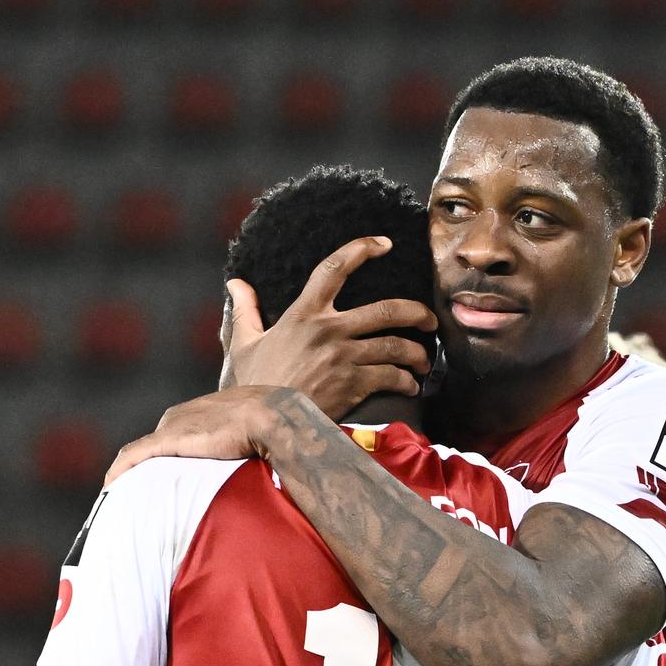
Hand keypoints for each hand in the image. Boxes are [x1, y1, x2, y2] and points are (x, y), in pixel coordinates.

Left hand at [105, 385, 294, 484]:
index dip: (164, 458)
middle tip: (139, 493)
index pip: (173, 436)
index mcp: (199, 412)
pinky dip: (120, 469)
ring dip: (130, 472)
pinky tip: (110, 484)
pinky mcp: (169, 441)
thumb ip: (245, 448)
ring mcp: (172, 427)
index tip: (160, 478)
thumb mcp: (255, 434)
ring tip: (121, 494)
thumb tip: (257, 470)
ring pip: (140, 452)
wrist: (272, 417)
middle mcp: (179, 416)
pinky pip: (134, 456)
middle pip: (154, 445)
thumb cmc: (273, 426)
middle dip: (145, 468)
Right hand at [226, 236, 437, 418]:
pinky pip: (392, 377)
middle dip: (417, 313)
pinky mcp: (353, 385)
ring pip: (396, 346)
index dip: (361, 250)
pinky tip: (410, 386)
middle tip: (429, 320)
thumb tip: (236, 283)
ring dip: (417, 353)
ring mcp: (344, 357)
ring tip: (423, 360)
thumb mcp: (244, 344)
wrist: (263, 422)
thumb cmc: (253, 386)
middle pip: (387, 310)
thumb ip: (245, 311)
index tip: (384, 244)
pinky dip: (407, 382)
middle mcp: (328, 330)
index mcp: (303, 314)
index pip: (334, 269)